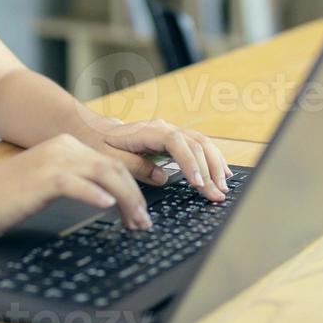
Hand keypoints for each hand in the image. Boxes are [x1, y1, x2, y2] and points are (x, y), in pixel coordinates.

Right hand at [0, 133, 153, 237]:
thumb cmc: (4, 198)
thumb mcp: (46, 186)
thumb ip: (74, 184)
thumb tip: (105, 200)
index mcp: (66, 147)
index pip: (111, 165)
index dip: (132, 189)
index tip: (140, 214)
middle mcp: (63, 148)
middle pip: (113, 168)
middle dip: (135, 197)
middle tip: (143, 223)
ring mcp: (52, 160)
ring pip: (103, 174)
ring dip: (124, 199)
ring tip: (134, 222)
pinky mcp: (41, 177)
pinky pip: (75, 183)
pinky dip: (94, 194)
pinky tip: (107, 206)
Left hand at [90, 119, 231, 202]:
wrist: (97, 130)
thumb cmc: (102, 144)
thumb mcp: (110, 158)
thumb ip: (136, 167)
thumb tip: (162, 177)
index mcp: (148, 131)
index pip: (175, 142)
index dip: (189, 162)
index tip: (197, 183)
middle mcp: (164, 128)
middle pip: (194, 144)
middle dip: (209, 170)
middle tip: (217, 194)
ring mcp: (172, 132)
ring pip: (202, 143)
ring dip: (215, 165)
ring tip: (224, 187)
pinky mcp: (176, 140)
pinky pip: (200, 146)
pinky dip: (213, 160)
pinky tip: (224, 174)